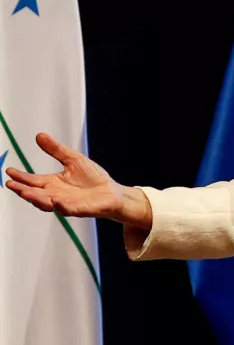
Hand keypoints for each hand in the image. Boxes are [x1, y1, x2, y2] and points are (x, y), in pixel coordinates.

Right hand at [3, 132, 150, 228]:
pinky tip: (55, 201)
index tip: (9, 171)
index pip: (32, 180)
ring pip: (46, 203)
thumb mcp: (73, 159)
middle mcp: (55, 195)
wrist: (112, 192)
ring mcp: (66, 203)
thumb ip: (56, 150)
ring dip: (36, 198)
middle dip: (22, 189)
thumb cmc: (92, 177)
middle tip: (10, 184)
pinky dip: (61, 206)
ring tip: (26, 192)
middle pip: (34, 193)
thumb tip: (39, 135)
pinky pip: (68, 209)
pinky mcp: (79, 209)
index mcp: (52, 183)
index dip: (20, 177)